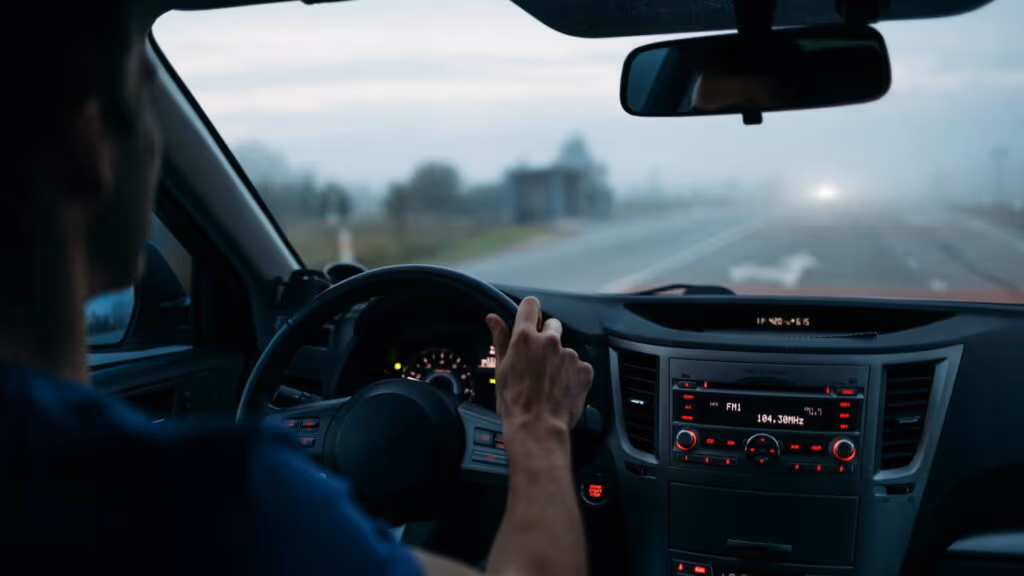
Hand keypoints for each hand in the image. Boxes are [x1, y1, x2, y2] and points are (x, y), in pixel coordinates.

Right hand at [485, 297, 592, 432]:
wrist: (538, 429)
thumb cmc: (514, 403)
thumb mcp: (501, 369)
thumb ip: (500, 339)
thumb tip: (493, 318)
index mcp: (525, 338)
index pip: (530, 305)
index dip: (529, 312)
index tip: (529, 321)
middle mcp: (550, 341)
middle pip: (552, 325)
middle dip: (547, 337)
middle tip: (538, 360)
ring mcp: (569, 355)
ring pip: (565, 349)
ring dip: (559, 360)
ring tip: (549, 382)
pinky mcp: (584, 369)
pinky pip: (578, 365)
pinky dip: (572, 374)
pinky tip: (561, 389)